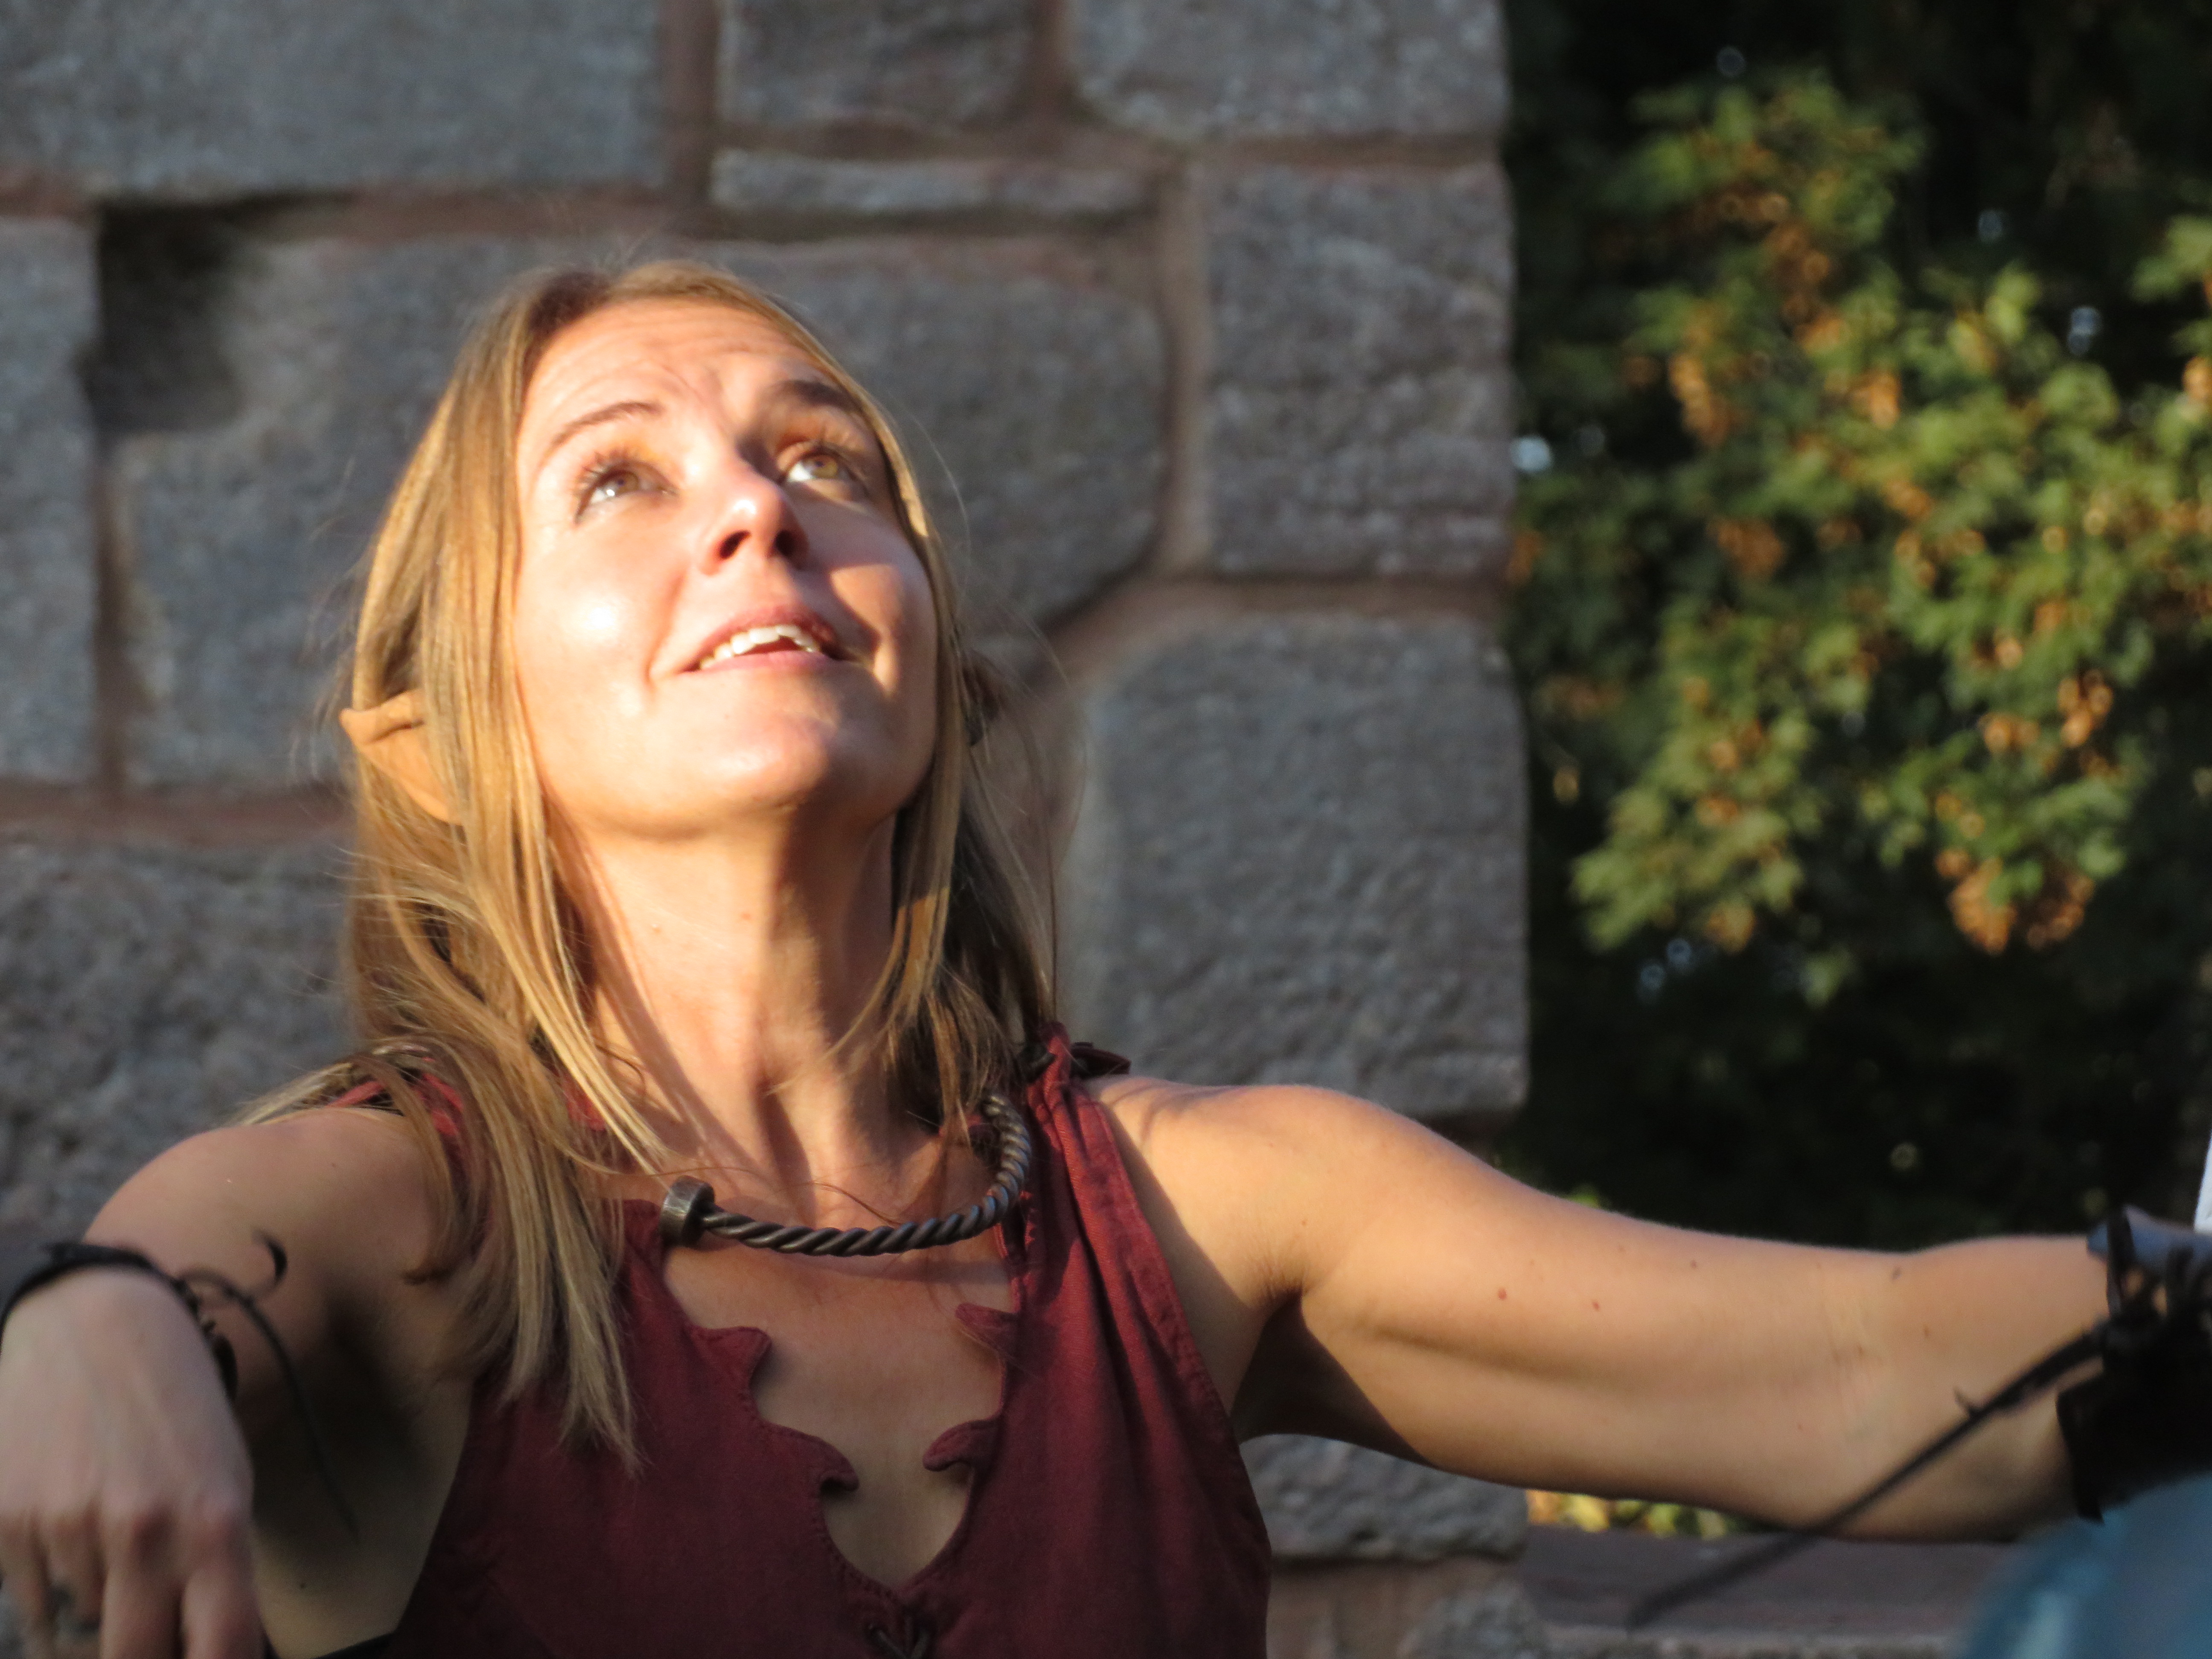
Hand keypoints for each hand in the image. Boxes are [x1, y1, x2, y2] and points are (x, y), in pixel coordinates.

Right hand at [0, 1270, 262, 1658]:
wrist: (90, 1323)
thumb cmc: (174, 1406)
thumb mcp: (224, 1478)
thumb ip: (218, 1568)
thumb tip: (211, 1646)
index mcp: (214, 1522)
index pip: (221, 1647)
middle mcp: (142, 1532)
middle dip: (141, 1657)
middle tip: (145, 1633)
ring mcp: (67, 1530)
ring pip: (76, 1636)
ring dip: (92, 1617)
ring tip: (106, 1547)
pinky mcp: (6, 1524)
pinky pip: (31, 1602)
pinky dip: (49, 1592)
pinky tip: (65, 1534)